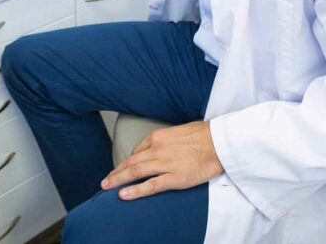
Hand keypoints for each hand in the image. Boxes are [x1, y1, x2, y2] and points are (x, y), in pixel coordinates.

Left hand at [100, 121, 222, 199]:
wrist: (220, 141)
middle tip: (105, 180)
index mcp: (158, 137)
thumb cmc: (204, 135)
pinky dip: (135, 190)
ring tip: (107, 187)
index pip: (136, 151)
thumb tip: (159, 146)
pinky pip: (150, 186)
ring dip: (118, 180)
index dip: (126, 161)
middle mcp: (157, 149)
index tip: (121, 168)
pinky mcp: (174, 178)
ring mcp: (164, 163)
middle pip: (131, 162)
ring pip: (135, 172)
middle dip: (116, 172)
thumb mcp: (179, 131)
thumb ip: (166, 140)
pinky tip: (123, 194)